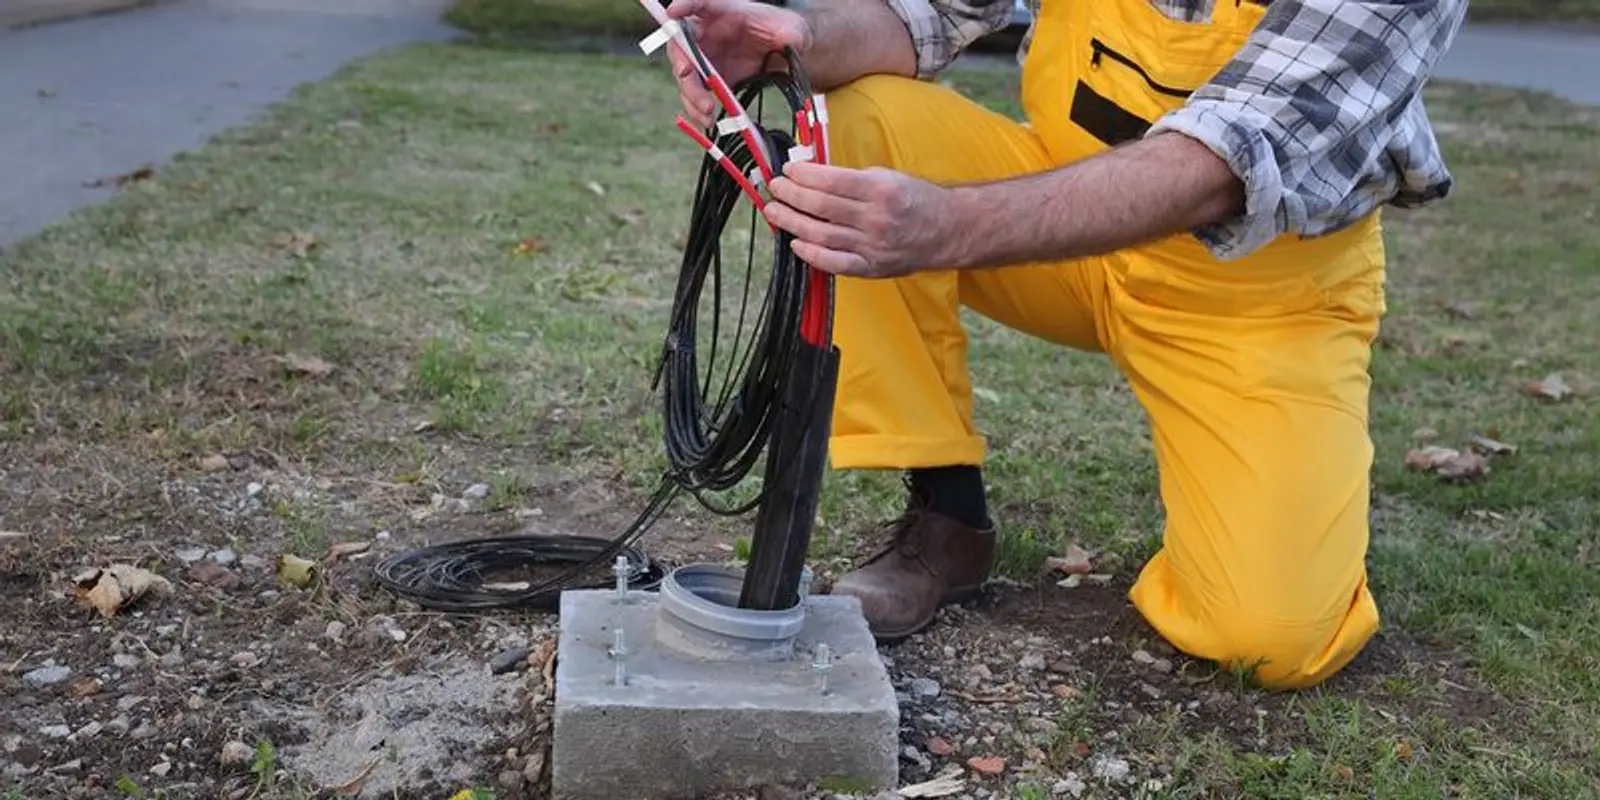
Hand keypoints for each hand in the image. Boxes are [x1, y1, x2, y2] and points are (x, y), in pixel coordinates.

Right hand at [663, 0, 810, 128]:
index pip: (698, 2)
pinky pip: (696, 95)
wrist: (785, 54)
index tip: (674, 12)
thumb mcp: (790, 28)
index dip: (684, 4)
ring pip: (685, 75)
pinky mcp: (710, 81)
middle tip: (687, 75)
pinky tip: (707, 121)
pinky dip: (697, 109)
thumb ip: (789, 34)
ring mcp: (706, 58)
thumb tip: (789, 39)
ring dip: (690, 94)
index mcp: (723, 11)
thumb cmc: (783, 31)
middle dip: (682, 62)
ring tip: (706, 111)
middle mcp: (707, 32)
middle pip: (682, 45)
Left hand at [765, 161, 957, 277]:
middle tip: (775, 188)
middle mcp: (876, 218)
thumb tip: (813, 175)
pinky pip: (834, 263)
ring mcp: (872, 246)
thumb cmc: (916, 200)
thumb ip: (852, 178)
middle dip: (791, 195)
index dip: (803, 175)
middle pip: (821, 207)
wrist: (948, 230)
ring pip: (822, 235)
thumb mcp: (888, 176)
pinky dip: (812, 254)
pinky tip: (796, 243)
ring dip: (792, 222)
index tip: (788, 169)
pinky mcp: (871, 267)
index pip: (830, 181)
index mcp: (880, 190)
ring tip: (775, 212)